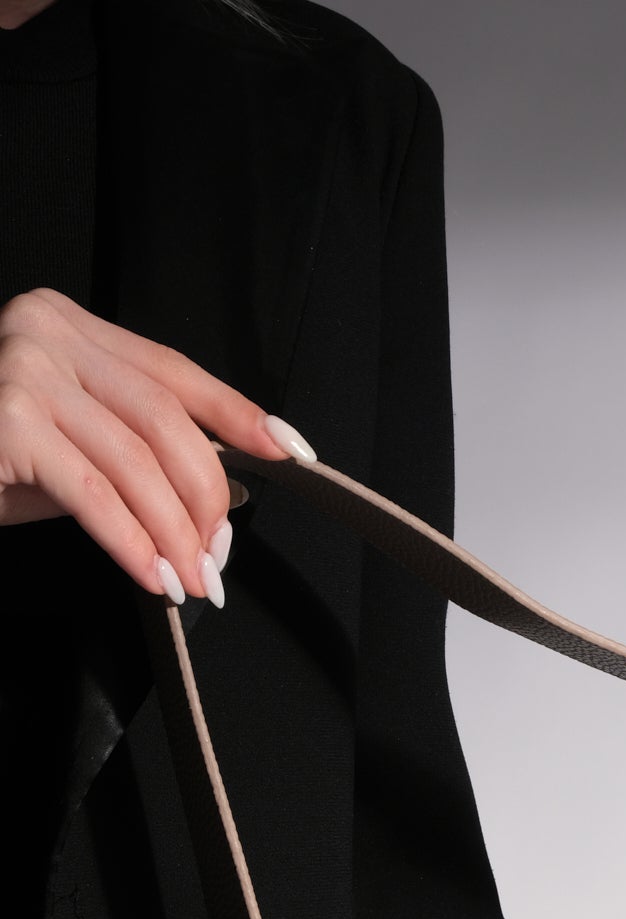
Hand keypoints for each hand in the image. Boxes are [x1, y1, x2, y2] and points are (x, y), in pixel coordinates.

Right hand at [0, 285, 315, 604]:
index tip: (290, 451)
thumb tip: (216, 499)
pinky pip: (93, 494)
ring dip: (174, 533)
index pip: (173, 371)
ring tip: (192, 580)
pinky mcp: (6, 423)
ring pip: (136, 462)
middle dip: (206, 497)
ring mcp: (22, 370)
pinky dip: (131, 542)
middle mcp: (45, 331)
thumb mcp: (68, 447)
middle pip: (165, 420)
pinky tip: (153, 576)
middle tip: (218, 556)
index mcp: (69, 325)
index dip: (238, 414)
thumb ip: (132, 453)